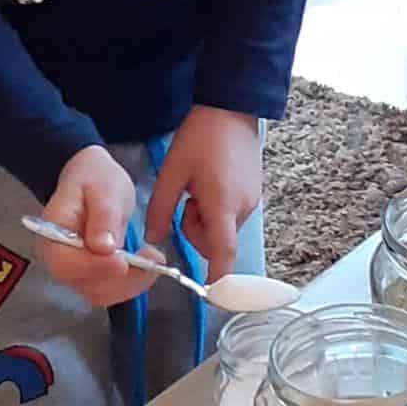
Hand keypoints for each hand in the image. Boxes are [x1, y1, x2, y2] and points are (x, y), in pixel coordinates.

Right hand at [37, 145, 160, 306]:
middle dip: (122, 278)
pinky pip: (110, 290)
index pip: (65, 262)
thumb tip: (103, 247)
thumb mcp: (103, 186)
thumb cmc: (94, 178)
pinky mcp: (92, 275)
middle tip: (152, 258)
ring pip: (100, 293)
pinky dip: (132, 283)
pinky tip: (147, 265)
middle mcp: (59, 257)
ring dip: (132, 283)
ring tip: (153, 259)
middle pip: (84, 284)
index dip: (94, 267)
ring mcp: (75, 270)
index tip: (123, 262)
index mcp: (52, 232)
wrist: (93, 180)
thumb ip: (102, 215)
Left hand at [145, 106, 262, 283]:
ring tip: (197, 187)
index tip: (214, 296)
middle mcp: (242, 208)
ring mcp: (251, 201)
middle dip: (196, 230)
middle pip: (217, 241)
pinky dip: (215, 208)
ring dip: (204, 218)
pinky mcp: (253, 194)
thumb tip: (153, 239)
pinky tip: (209, 183)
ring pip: (221, 228)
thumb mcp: (172, 174)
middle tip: (186, 201)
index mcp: (222, 204)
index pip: (223, 253)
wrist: (230, 109)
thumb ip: (160, 210)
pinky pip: (229, 215)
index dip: (219, 278)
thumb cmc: (201, 138)